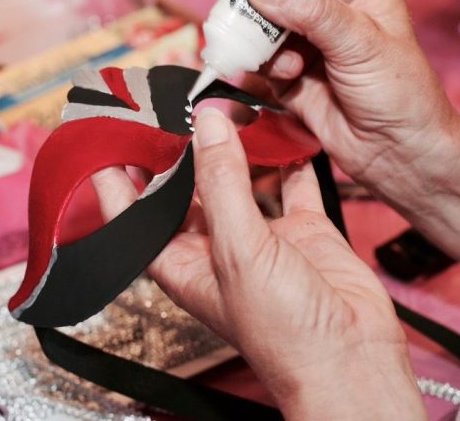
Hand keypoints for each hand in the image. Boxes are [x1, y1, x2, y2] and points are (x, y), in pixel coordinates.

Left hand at [93, 108, 424, 419]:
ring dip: (232, 143)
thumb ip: (222, 182)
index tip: (109, 129)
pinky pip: (291, 184)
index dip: (118, 172)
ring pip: (238, 177)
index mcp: (181, 261)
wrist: (350, 359)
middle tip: (169, 98)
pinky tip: (283, 128)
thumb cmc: (282, 334)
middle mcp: (216, 245)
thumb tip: (208, 124)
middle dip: (177, 145)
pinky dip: (288, 157)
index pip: (135, 211)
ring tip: (222, 101)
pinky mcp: (300, 231)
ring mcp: (260, 236)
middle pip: (185, 186)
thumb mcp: (237, 250)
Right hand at [244, 0, 459, 205]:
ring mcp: (306, 37)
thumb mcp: (360, 41)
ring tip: (282, 57)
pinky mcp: (288, 70)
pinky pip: (259, 56)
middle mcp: (329, 2)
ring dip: (262, 36)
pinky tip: (285, 76)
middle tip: (252, 11)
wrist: (399, 153)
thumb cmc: (401, 91)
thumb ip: (310, 10)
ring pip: (262, 19)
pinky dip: (263, 64)